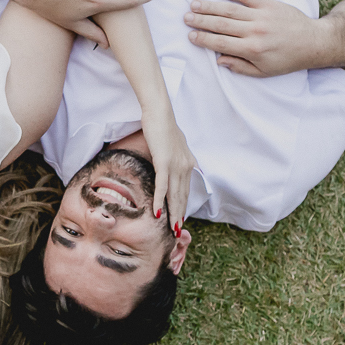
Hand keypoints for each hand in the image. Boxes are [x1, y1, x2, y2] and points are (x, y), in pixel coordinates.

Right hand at [141, 112, 196, 231]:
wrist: (160, 113)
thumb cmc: (163, 126)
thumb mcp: (174, 144)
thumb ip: (176, 156)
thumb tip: (174, 164)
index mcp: (188, 163)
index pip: (185, 190)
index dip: (183, 206)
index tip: (180, 219)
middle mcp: (185, 166)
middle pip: (182, 196)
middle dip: (180, 215)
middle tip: (177, 231)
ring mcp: (175, 165)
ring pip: (174, 194)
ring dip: (172, 212)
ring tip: (171, 228)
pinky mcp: (163, 162)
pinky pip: (162, 186)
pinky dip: (159, 200)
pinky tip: (157, 212)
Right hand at [185, 0, 327, 76]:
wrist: (313, 42)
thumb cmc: (287, 60)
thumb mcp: (263, 72)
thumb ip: (240, 67)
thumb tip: (219, 60)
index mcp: (251, 49)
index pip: (220, 42)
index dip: (203, 39)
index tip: (190, 35)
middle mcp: (254, 31)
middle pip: (221, 24)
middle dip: (201, 21)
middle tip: (186, 18)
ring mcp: (261, 15)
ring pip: (230, 10)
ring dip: (210, 6)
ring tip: (194, 4)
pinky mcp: (269, 4)